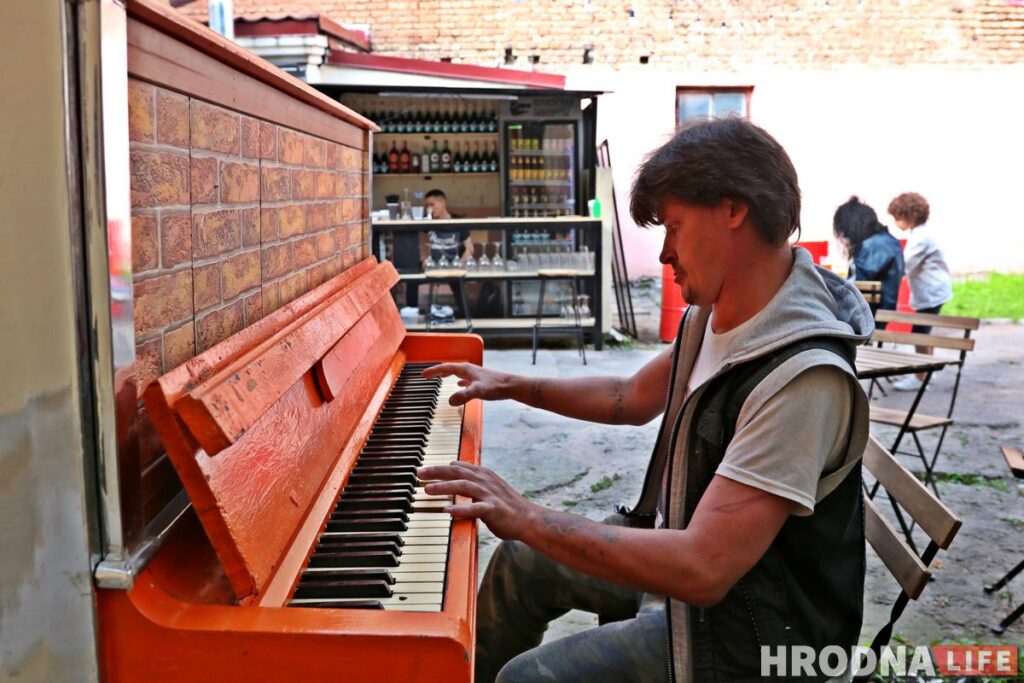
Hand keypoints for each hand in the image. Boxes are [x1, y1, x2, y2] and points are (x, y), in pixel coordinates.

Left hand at [418, 461, 535, 540]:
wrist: (528, 519)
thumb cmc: (507, 505)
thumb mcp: (489, 486)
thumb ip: (472, 478)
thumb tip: (454, 467)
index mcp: (484, 475)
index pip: (458, 467)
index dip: (439, 468)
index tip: (423, 469)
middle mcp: (485, 481)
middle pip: (457, 473)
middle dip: (436, 472)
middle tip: (419, 473)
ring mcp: (490, 494)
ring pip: (463, 486)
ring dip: (444, 487)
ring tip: (428, 490)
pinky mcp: (493, 509)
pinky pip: (474, 508)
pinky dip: (460, 509)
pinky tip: (446, 511)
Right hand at [422, 363, 511, 405]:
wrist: (511, 386)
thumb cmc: (496, 387)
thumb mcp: (478, 391)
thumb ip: (464, 396)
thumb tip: (450, 401)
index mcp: (465, 369)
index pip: (445, 368)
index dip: (433, 371)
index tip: (423, 375)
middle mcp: (469, 370)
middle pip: (449, 368)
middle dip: (437, 372)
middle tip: (427, 375)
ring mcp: (475, 375)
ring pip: (457, 372)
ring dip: (447, 374)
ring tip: (440, 377)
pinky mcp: (480, 380)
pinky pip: (465, 379)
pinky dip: (459, 380)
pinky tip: (460, 384)